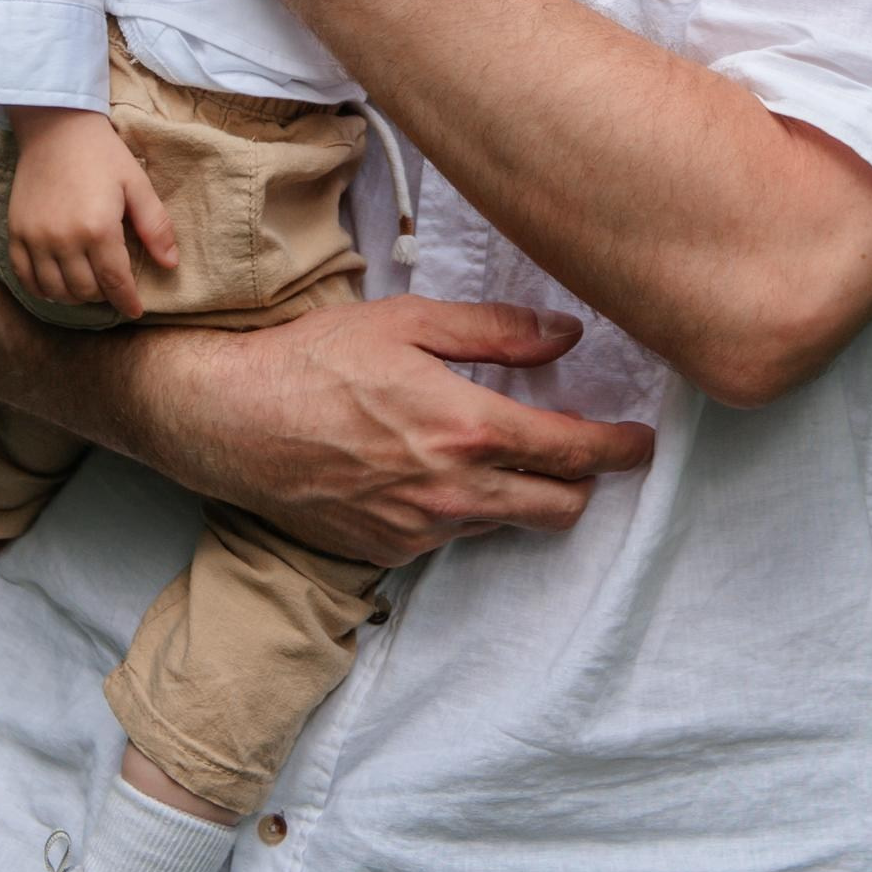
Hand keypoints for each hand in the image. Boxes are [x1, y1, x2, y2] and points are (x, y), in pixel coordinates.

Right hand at [7, 107, 178, 321]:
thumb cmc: (102, 154)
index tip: (134, 310)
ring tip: (88, 285)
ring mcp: (36, 238)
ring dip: (75, 295)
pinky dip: (42, 288)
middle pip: (85, 290)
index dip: (127, 301)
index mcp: (99, 228)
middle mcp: (64, 239)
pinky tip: (57, 284)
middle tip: (113, 285)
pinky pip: (25, 277)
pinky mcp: (16, 232)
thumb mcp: (137, 184)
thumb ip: (155, 226)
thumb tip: (170, 264)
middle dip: (104, 295)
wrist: (55, 127)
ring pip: (56, 290)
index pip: (114, 282)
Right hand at [141, 294, 655, 565]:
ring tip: (508, 453)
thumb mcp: (408, 320)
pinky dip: (466, 509)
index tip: (641, 441)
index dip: (620, 449)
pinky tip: (440, 471)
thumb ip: (496, 331)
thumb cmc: (315, 358)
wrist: (230, 420)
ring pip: (506, 525)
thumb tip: (567, 335)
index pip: (574, 452)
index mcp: (467, 428)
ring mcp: (420, 530)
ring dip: (523, 495)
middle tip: (590, 451)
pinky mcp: (389, 551)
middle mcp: (453, 492)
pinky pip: (452, 536)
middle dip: (586, 483)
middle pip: (558, 508)